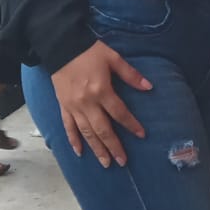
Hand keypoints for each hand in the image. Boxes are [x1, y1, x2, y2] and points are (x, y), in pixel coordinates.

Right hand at [52, 41, 150, 167]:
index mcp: (101, 90)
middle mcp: (87, 103)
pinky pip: (68, 127)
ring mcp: (73, 106)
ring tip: (106, 163)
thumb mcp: (113, 58)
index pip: (119, 113)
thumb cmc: (89, 51)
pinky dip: (73, 140)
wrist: (61, 46)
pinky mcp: (63, 106)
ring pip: (86, 132)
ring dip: (96, 149)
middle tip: (122, 162)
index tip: (141, 135)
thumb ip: (130, 74)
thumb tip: (149, 87)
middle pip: (102, 129)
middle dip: (113, 146)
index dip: (131, 125)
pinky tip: (79, 152)